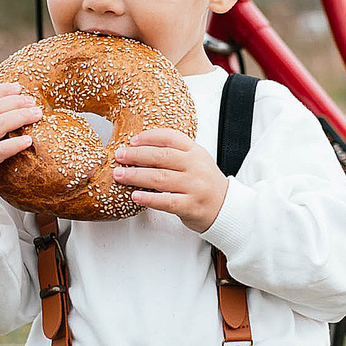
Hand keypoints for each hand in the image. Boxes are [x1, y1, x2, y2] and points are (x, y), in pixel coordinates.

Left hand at [112, 128, 227, 230]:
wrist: (226, 207)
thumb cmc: (205, 184)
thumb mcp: (196, 161)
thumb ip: (175, 153)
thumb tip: (140, 148)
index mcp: (196, 152)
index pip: (170, 138)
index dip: (149, 137)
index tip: (132, 141)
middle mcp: (196, 167)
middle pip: (161, 157)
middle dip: (136, 155)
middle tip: (119, 156)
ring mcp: (194, 187)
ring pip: (160, 178)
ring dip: (136, 176)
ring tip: (120, 175)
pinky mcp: (191, 206)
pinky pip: (166, 201)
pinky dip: (149, 199)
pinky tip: (135, 196)